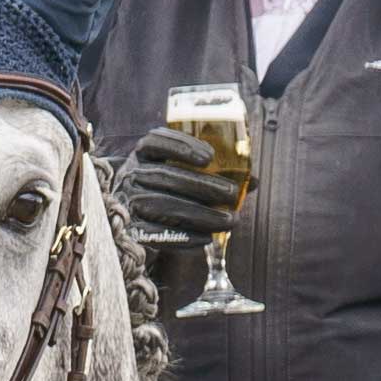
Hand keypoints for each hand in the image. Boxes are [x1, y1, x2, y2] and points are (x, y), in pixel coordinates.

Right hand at [112, 122, 246, 245]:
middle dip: (202, 185)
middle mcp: (130, 175)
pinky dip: (183, 237)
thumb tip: (253, 181)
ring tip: (230, 220)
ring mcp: (126, 202)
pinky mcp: (129, 230)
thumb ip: (214, 176)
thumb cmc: (168, 194)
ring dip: (200, 214)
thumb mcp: (183, 177)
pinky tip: (206, 239)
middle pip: (165, 176)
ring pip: (162, 205)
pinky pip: (155, 234)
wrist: (134, 224)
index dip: (181, 146)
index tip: (210, 157)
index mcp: (142, 155)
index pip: (154, 141)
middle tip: (233, 193)